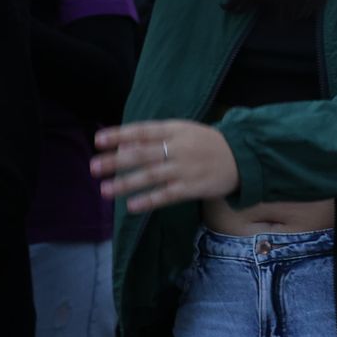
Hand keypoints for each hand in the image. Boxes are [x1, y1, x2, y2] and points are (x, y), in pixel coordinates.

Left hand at [91, 120, 240, 212]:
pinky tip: (131, 206)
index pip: (143, 131)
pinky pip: (167, 195)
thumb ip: (157, 138)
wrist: (242, 156)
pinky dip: (149, 200)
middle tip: (93, 168)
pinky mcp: (193, 187)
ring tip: (105, 190)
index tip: (98, 140)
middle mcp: (179, 148)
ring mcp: (186, 168)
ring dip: (126, 183)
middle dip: (116, 161)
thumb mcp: (184, 132)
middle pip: (142, 154)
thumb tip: (124, 145)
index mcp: (176, 130)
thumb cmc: (206, 144)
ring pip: (151, 176)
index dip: (120, 134)